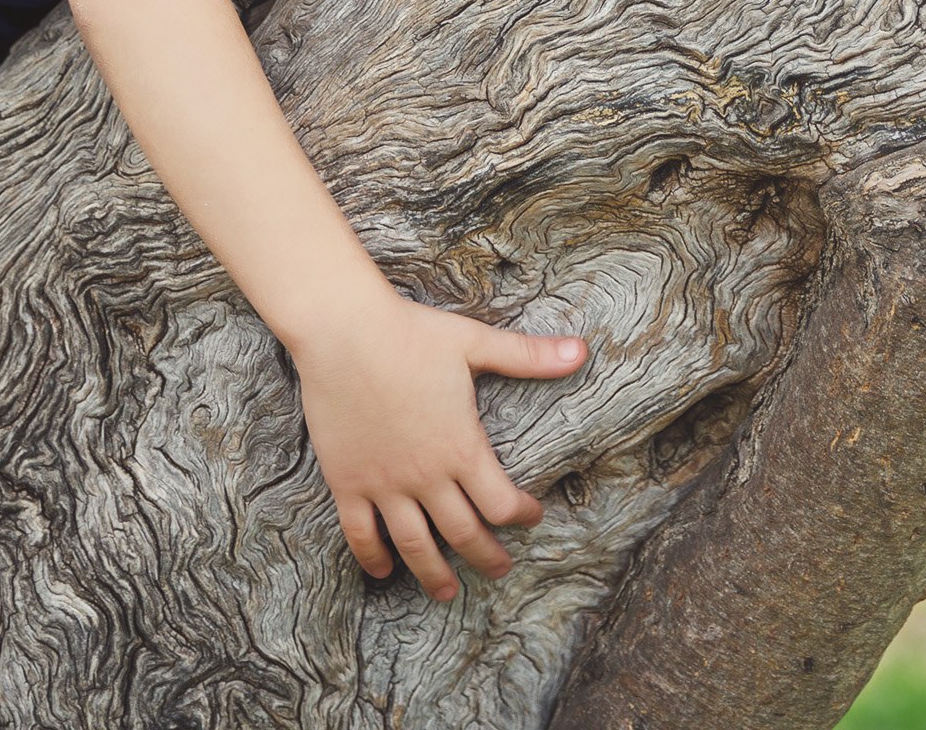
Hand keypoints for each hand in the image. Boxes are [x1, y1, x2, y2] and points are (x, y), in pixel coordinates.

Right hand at [289, 292, 589, 598]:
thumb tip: (582, 350)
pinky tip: (383, 571)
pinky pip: (360, 534)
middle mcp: (426, 475)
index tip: (531, 516)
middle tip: (499, 570)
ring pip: (415, 545)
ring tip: (446, 593)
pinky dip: (373, 558)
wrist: (343, 333)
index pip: (501, 503)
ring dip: (434, 574)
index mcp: (462, 447)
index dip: (522, 515)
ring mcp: (384, 484)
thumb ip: (529, 356)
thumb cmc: (411, 334)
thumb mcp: (475, 343)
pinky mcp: (347, 483)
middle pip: (464, 533)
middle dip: (486, 556)